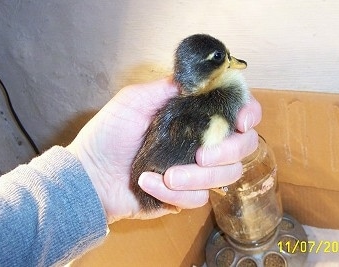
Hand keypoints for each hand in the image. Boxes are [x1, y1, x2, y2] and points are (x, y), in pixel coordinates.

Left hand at [67, 78, 261, 222]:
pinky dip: (173, 193)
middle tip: (201, 155)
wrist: (90, 175)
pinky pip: (198, 199)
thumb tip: (197, 76)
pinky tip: (149, 183)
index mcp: (194, 117)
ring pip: (226, 176)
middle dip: (228, 152)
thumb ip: (167, 87)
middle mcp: (202, 142)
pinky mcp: (185, 196)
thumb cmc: (108, 134)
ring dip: (196, 177)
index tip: (240, 121)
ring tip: (166, 174)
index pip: (237, 112)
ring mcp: (197, 171)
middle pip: (244, 147)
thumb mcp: (135, 100)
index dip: (249, 114)